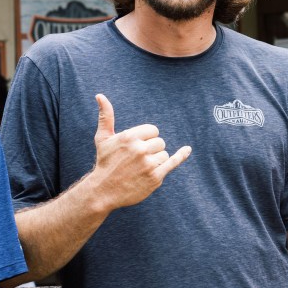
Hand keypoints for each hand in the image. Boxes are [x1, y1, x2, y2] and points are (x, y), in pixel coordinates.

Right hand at [86, 93, 190, 210]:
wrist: (103, 191)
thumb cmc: (104, 162)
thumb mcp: (103, 138)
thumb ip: (106, 116)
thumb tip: (100, 95)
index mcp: (129, 137)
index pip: (153, 130)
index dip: (147, 138)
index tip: (137, 147)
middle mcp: (140, 149)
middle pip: (160, 142)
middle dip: (151, 150)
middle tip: (137, 160)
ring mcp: (148, 164)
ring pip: (164, 154)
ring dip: (156, 160)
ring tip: (141, 168)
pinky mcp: (155, 178)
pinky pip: (172, 163)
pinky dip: (181, 156)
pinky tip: (187, 149)